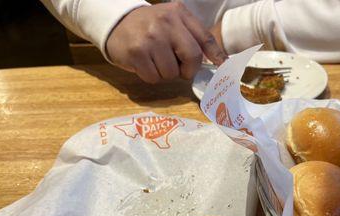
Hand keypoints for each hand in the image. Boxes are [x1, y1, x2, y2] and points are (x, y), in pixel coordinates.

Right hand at [106, 3, 226, 83]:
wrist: (116, 23)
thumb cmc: (150, 28)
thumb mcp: (173, 23)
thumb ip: (194, 37)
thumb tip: (219, 61)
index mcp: (179, 14)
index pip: (205, 38)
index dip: (217, 56)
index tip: (223, 67)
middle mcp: (166, 23)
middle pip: (192, 57)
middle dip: (188, 70)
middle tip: (179, 69)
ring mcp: (150, 38)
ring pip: (171, 72)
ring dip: (166, 74)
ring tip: (156, 61)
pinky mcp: (136, 53)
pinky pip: (154, 77)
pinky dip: (151, 76)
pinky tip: (145, 64)